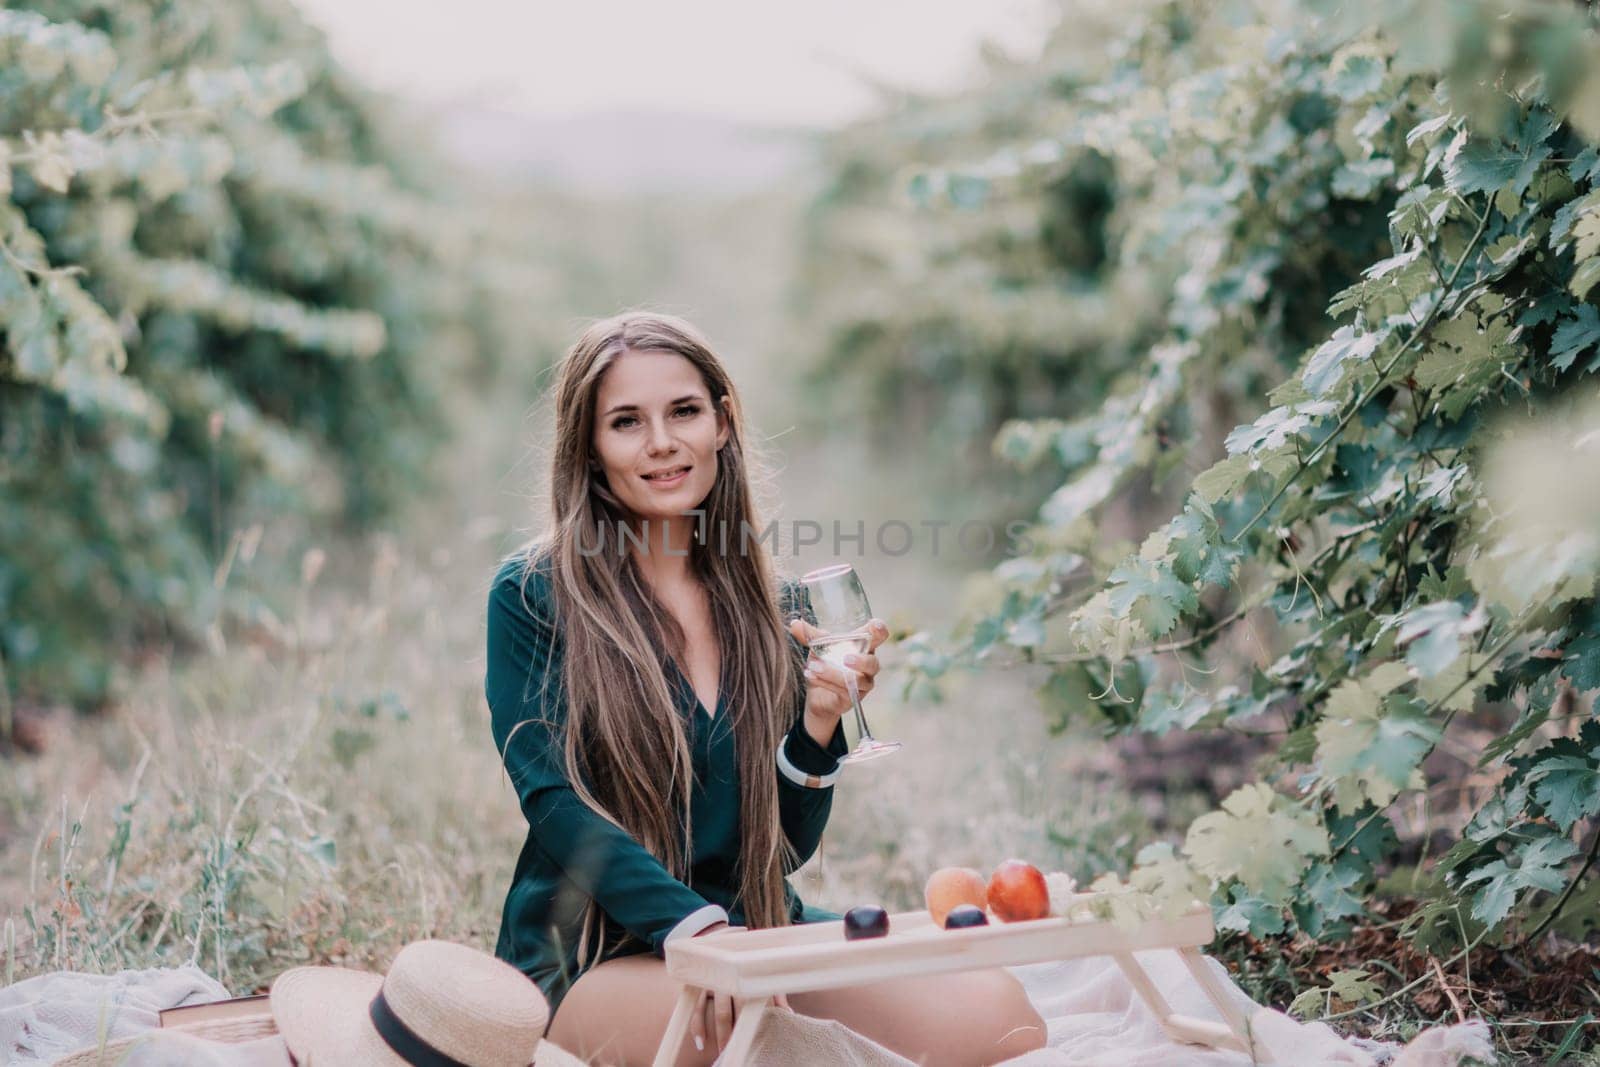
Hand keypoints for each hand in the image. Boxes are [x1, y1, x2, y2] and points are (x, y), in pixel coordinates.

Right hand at [686, 925, 788, 1052]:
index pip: (751, 1001)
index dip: (753, 1020)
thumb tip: (789, 1013)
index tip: (756, 1040)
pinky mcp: (697, 983)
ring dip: (719, 1033)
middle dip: (734, 1033)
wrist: (721, 936)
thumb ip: (775, 992)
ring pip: (716, 1010)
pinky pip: (694, 1007)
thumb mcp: (762, 973)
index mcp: (746, 974)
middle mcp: (729, 978)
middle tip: (736, 1053)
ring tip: (723, 1052)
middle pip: (733, 1009)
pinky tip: (700, 1042)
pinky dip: (697, 1025)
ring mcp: (713, 980)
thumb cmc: (748, 959)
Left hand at [787, 618, 887, 736]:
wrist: (818, 694)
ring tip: (813, 666)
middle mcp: (869, 665)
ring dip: (833, 672)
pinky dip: (826, 682)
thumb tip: (794, 624)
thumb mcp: (818, 647)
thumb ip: (809, 636)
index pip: (878, 636)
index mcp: (864, 646)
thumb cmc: (826, 662)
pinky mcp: (853, 697)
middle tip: (845, 658)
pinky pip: (844, 691)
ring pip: (856, 680)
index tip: (875, 625)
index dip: (880, 631)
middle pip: (873, 663)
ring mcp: (863, 683)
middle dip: (861, 661)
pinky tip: (811, 676)